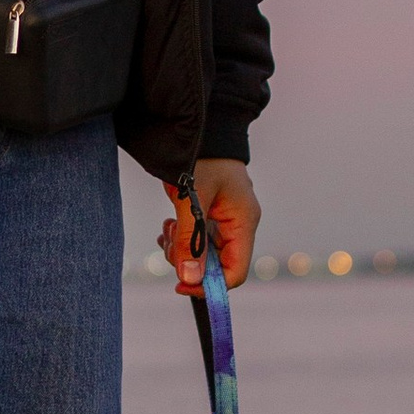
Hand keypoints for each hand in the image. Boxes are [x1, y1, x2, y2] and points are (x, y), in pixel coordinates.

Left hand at [163, 161, 259, 291]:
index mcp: (244, 222)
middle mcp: (238, 224)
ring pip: (204, 254)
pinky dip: (182, 238)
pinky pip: (198, 239)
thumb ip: (191, 240)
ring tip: (170, 227)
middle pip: (217, 266)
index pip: (235, 272)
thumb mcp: (191, 199)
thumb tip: (190, 279)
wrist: (196, 128)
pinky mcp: (211, 215)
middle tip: (170, 242)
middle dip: (190, 261)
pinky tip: (172, 223)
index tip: (180, 284)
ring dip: (182, 248)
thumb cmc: (201, 157)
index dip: (209, 286)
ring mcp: (225, 220)